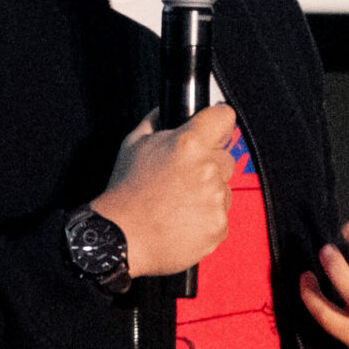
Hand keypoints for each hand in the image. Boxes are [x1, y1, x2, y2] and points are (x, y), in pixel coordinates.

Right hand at [91, 105, 237, 277]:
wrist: (122, 238)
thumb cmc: (125, 193)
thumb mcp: (132, 144)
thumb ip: (155, 121)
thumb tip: (166, 110)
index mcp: (188, 144)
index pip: (223, 117)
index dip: (218, 123)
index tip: (215, 130)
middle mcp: (207, 169)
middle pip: (226, 157)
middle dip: (209, 164)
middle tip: (183, 178)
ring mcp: (215, 199)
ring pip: (224, 188)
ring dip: (208, 193)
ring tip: (179, 203)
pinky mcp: (218, 225)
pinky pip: (221, 215)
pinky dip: (206, 218)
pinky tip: (183, 220)